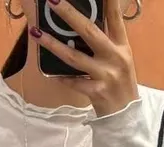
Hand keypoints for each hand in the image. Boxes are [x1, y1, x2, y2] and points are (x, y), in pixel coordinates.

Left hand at [29, 0, 138, 117]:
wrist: (127, 117)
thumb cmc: (119, 84)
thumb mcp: (120, 59)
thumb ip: (107, 42)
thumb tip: (83, 24)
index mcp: (122, 46)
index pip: (115, 17)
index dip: (108, 0)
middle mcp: (115, 57)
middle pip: (89, 31)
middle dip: (69, 14)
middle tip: (53, 1)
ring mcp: (105, 75)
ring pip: (74, 57)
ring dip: (53, 44)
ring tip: (36, 32)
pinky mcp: (96, 92)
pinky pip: (73, 82)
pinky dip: (61, 77)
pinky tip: (50, 72)